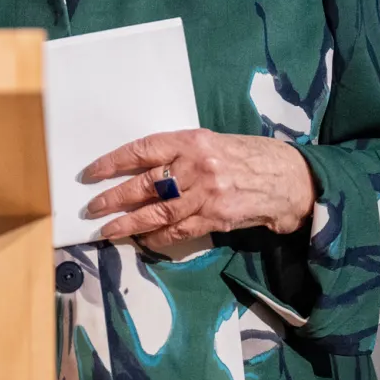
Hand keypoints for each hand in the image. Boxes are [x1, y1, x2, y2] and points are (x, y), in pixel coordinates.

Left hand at [82, 129, 316, 248]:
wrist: (287, 178)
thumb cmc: (246, 156)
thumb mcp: (212, 142)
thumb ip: (179, 153)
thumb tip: (139, 170)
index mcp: (193, 140)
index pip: (143, 150)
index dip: (114, 162)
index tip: (91, 173)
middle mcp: (198, 166)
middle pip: (146, 184)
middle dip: (115, 197)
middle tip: (93, 208)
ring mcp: (207, 194)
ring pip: (158, 212)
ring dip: (129, 223)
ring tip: (108, 230)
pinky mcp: (216, 218)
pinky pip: (179, 231)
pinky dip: (157, 237)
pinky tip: (142, 240)